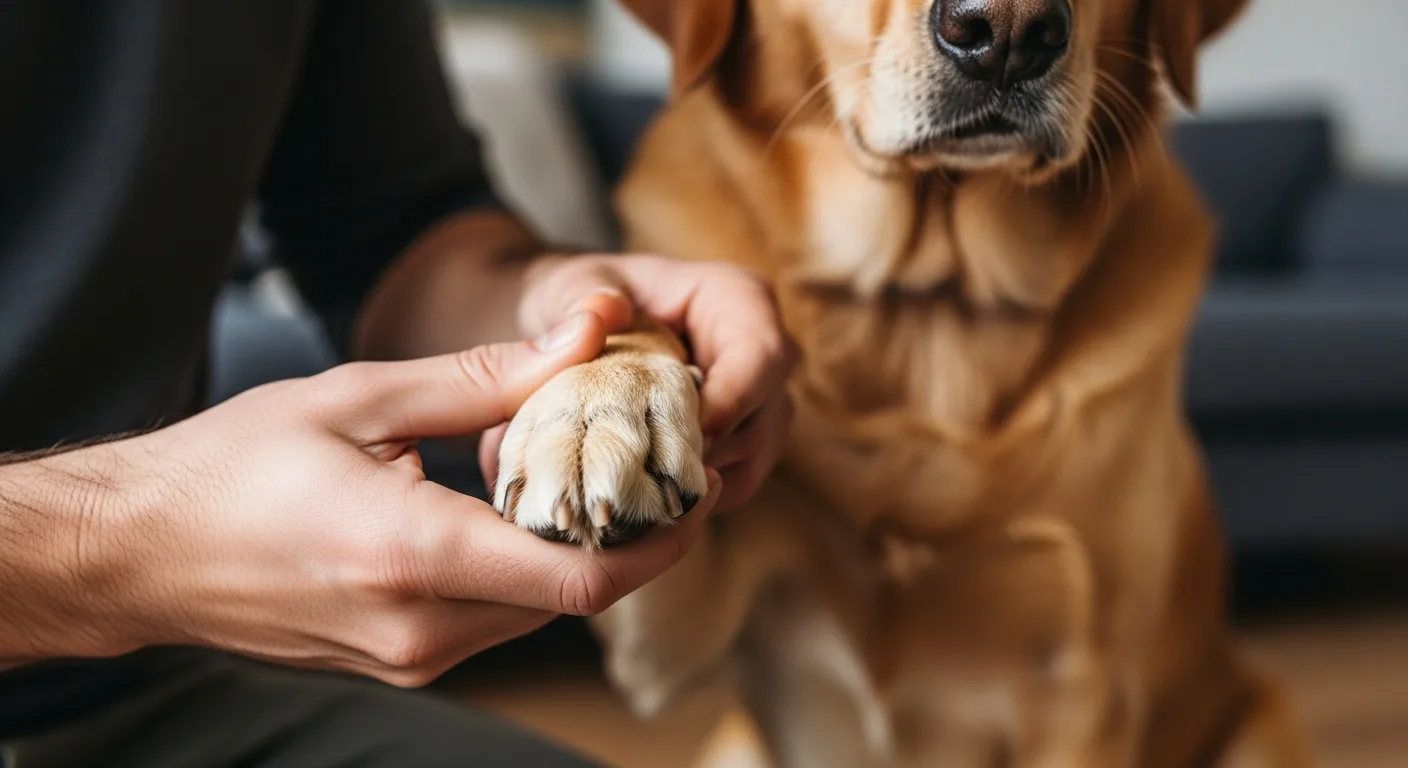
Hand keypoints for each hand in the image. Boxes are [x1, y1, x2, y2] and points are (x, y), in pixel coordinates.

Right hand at [20, 313, 719, 685]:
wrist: (143, 552)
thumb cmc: (234, 466)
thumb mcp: (361, 397)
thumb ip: (484, 378)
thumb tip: (586, 338)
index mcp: (413, 554)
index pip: (583, 575)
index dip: (661, 538)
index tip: (697, 486)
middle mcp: (422, 626)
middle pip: (576, 597)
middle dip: (634, 538)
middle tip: (664, 468)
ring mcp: (412, 657)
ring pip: (541, 610)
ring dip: (585, 553)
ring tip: (606, 479)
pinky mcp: (402, 662)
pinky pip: (497, 619)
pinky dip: (532, 571)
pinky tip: (529, 513)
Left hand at [484, 254, 796, 510]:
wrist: (579, 333)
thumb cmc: (583, 299)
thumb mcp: (567, 288)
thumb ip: (573, 305)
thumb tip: (592, 325)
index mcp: (737, 298)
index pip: (762, 355)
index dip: (727, 402)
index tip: (670, 436)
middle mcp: (763, 351)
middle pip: (764, 413)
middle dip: (703, 447)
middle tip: (637, 466)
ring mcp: (762, 401)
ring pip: (755, 454)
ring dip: (694, 475)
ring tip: (630, 473)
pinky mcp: (745, 442)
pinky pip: (736, 482)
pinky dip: (691, 493)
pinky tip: (642, 485)